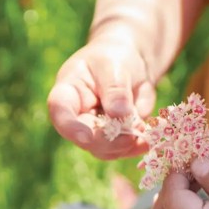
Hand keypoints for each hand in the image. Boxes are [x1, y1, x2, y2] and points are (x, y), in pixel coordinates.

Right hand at [46, 33, 154, 159]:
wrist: (130, 64)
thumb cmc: (115, 57)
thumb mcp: (114, 65)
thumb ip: (115, 89)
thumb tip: (121, 115)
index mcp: (67, 93)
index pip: (60, 110)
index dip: (70, 127)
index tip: (86, 137)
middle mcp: (75, 117)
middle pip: (85, 137)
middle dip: (109, 139)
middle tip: (133, 132)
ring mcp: (93, 132)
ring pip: (103, 150)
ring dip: (125, 144)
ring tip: (144, 128)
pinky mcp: (112, 140)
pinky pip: (121, 150)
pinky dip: (136, 147)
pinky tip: (147, 139)